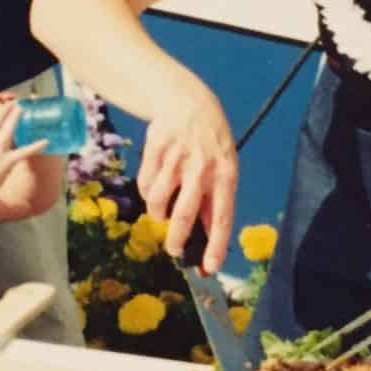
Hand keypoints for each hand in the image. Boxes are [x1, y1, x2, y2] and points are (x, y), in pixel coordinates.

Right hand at [136, 90, 237, 273]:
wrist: (189, 102)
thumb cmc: (210, 144)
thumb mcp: (224, 168)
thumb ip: (216, 201)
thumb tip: (209, 240)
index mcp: (225, 175)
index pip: (222, 217)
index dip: (215, 246)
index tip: (209, 268)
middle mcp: (202, 167)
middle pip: (184, 215)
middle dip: (176, 241)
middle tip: (175, 250)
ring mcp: (177, 157)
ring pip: (158, 200)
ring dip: (157, 214)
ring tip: (161, 213)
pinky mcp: (156, 148)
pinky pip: (145, 183)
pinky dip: (147, 192)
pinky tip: (154, 187)